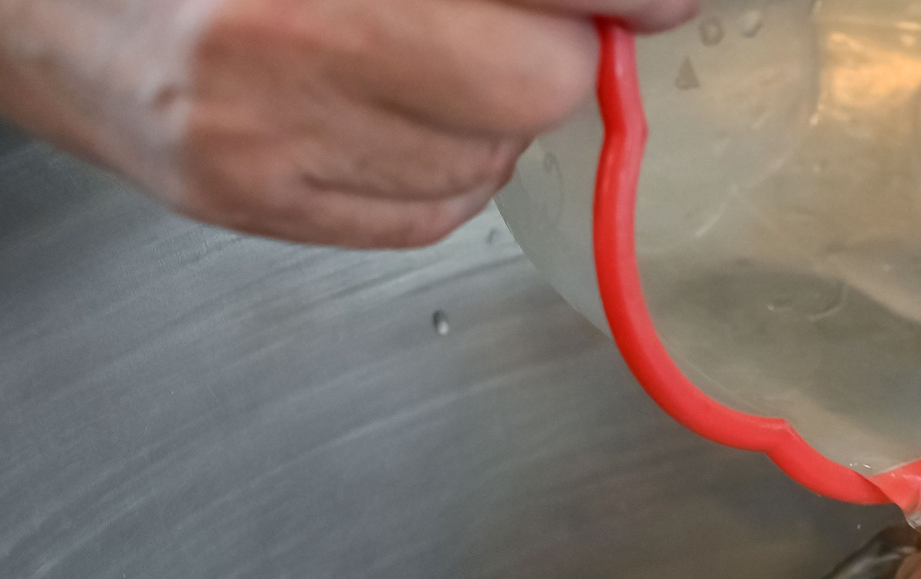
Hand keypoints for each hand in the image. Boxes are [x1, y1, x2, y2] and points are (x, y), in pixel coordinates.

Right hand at [0, 0, 696, 247]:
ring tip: (399, 55)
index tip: (664, 0)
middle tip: (502, 24)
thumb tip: (629, 1)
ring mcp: (267, 141)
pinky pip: (430, 216)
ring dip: (483, 114)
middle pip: (534, 84)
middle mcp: (286, 44)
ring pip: (488, 159)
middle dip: (548, 53)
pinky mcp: (256, 208)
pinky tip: (374, 113)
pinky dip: (436, 170)